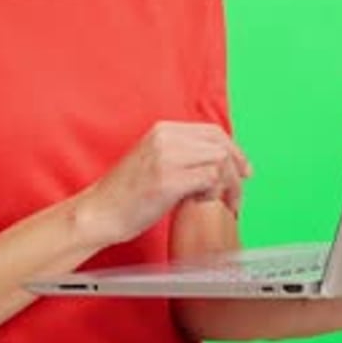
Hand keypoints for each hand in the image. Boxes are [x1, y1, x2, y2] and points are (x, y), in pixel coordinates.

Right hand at [77, 121, 251, 247]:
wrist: (99, 212)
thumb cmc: (126, 195)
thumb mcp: (154, 161)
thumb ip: (181, 155)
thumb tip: (216, 162)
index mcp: (163, 130)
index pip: (212, 131)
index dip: (233, 150)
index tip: (242, 169)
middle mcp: (166, 137)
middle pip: (220, 143)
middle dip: (237, 166)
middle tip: (240, 189)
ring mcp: (167, 157)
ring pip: (219, 160)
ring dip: (230, 184)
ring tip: (228, 203)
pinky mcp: (168, 180)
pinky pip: (209, 179)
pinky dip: (217, 193)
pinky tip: (211, 205)